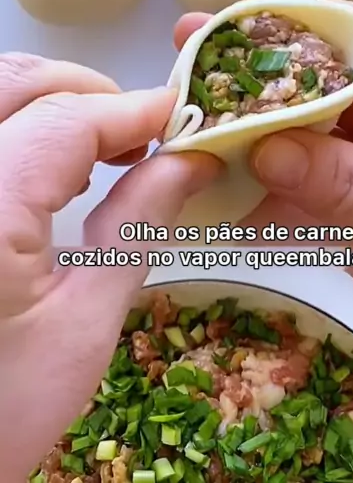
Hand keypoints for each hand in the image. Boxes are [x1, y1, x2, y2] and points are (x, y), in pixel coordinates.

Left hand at [0, 48, 220, 481]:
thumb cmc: (1, 410)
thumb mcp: (85, 327)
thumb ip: (139, 227)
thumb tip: (191, 160)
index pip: (66, 120)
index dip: (133, 110)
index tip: (181, 118)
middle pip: (17, 82)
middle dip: (88, 93)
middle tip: (142, 134)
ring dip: (52, 102)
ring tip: (106, 147)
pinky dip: (22, 124)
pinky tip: (54, 167)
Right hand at [174, 7, 352, 412]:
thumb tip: (266, 150)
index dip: (310, 31)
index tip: (241, 27)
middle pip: (337, 95)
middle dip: (270, 91)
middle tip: (197, 72)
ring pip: (318, 154)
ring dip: (259, 150)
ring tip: (194, 137)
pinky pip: (316, 212)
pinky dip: (273, 210)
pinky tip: (223, 204)